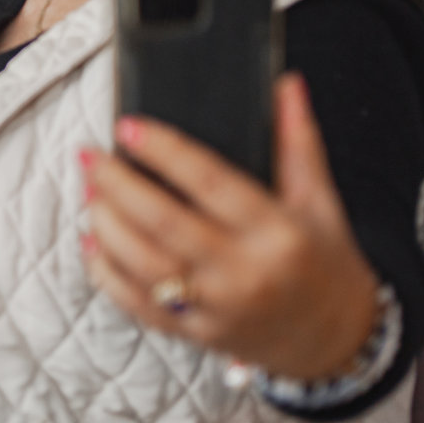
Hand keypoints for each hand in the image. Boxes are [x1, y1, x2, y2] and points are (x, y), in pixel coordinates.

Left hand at [81, 72, 379, 380]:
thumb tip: (287, 83)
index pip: (211, 183)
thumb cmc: (322, 261)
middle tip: (88, 156)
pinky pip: (137, 304)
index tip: (128, 127)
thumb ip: (297, 140)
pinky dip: (106, 273)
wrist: (335, 339)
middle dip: (117, 185)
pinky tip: (92, 242)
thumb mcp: (319, 200)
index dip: (165, 152)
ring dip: (105, 225)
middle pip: (164, 223)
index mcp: (277, 232)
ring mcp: (216, 308)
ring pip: (142, 264)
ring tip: (88, 191)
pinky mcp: (194, 333)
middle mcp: (244, 273)